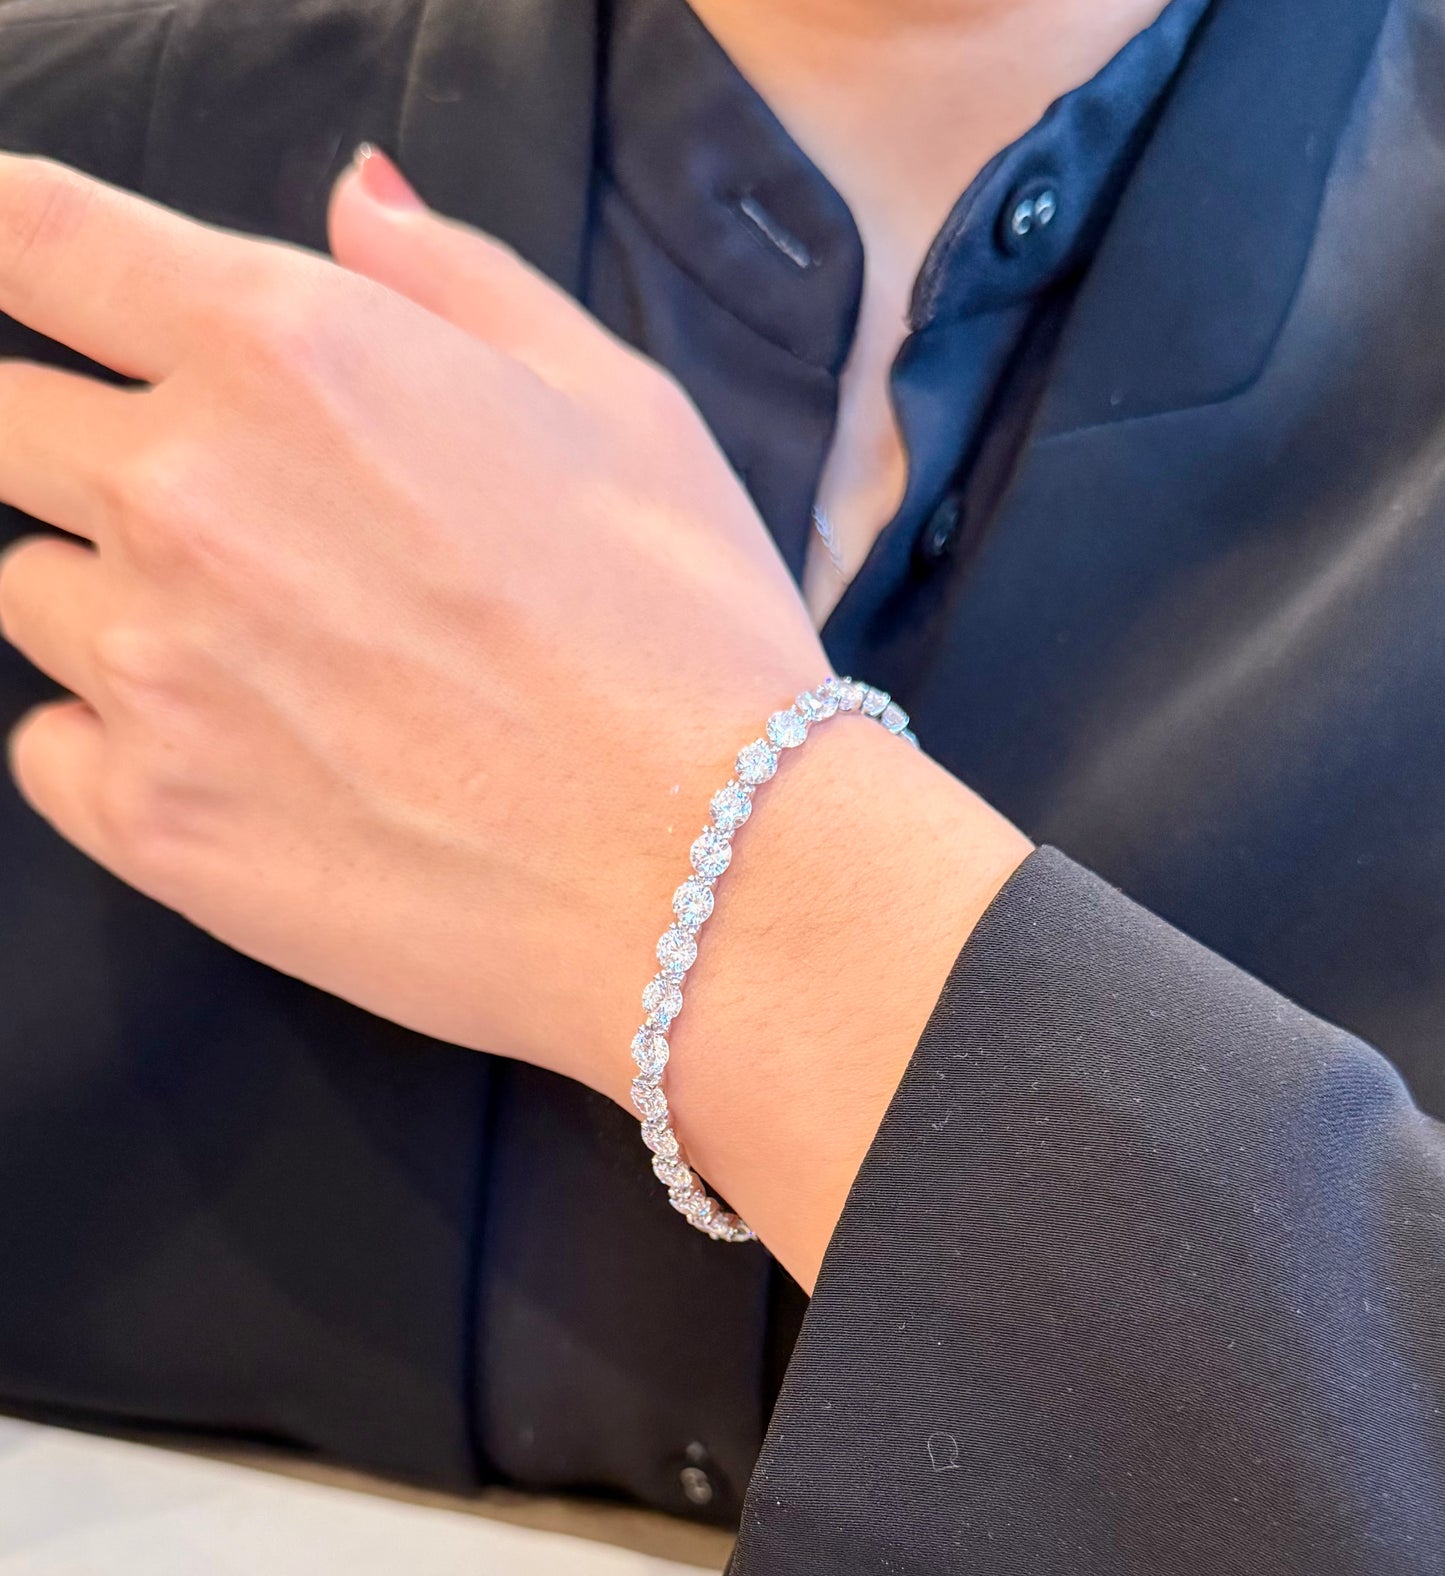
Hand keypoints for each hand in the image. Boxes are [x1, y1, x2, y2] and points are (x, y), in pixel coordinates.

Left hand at [0, 150, 1029, 1283]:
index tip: (38, 284)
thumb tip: (351, 207)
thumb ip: (455, 283)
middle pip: (5, 419)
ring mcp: (150, 670)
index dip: (17, 248)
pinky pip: (51, 743)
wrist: (712, 877)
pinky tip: (247, 754)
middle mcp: (186, 495)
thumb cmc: (691, 638)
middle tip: (229, 510)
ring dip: (116, 594)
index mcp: (295, 356)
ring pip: (29, 586)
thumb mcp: (619, 407)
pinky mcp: (150, 823)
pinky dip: (116, 736)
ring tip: (275, 655)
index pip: (38, 236)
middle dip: (84, 439)